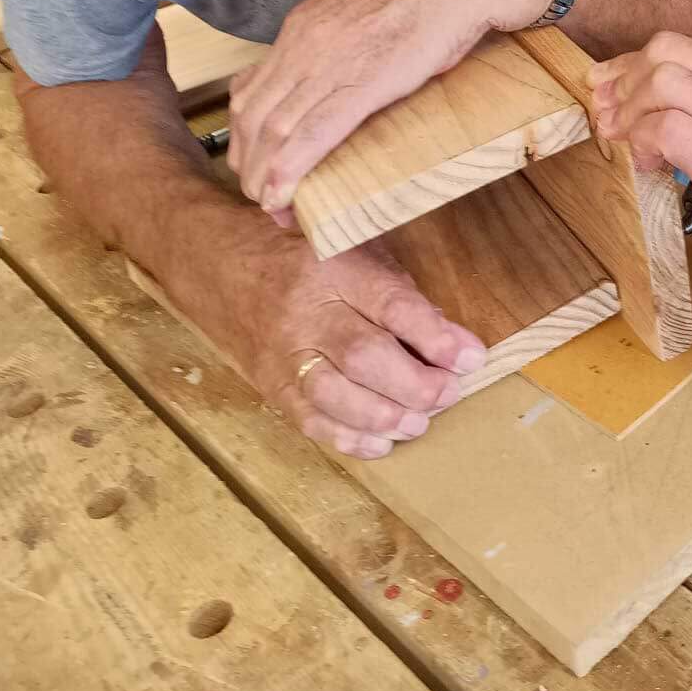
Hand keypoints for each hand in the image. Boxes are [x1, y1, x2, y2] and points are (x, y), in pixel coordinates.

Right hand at [192, 218, 487, 458]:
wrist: (220, 266)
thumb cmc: (304, 256)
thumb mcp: (355, 249)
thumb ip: (398, 291)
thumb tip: (449, 340)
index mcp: (334, 267)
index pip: (391, 304)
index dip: (434, 336)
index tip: (471, 357)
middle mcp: (306, 311)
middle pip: (363, 356)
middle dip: (414, 384)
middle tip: (448, 394)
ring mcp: (283, 352)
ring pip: (334, 395)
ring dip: (385, 416)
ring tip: (419, 422)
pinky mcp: (270, 385)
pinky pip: (308, 420)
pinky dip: (349, 437)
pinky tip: (381, 441)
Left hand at [230, 0, 552, 215]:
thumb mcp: (357, 15)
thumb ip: (331, 44)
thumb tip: (325, 82)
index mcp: (301, 27)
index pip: (247, 91)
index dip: (242, 138)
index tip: (252, 167)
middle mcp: (303, 44)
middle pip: (250, 116)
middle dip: (247, 165)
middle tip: (258, 197)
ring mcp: (330, 62)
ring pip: (273, 130)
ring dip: (264, 176)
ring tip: (271, 206)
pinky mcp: (364, 83)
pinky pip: (313, 133)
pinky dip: (290, 169)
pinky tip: (282, 196)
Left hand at [591, 35, 691, 313]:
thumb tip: (680, 106)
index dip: (644, 66)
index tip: (621, 90)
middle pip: (668, 49)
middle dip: (625, 75)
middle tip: (608, 107)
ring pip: (662, 79)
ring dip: (628, 108)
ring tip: (622, 137)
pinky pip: (666, 128)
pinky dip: (642, 140)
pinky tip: (647, 162)